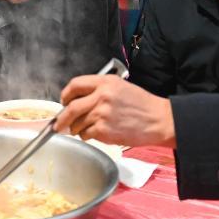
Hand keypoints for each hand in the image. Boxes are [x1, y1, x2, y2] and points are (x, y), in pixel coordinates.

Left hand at [55, 75, 175, 147]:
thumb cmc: (142, 105)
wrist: (159, 121)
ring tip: (90, 128)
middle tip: (59, 124)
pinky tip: (99, 133)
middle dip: (62, 118)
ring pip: (77, 123)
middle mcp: (102, 96)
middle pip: (70, 107)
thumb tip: (76, 101)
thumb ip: (99, 90)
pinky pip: (86, 135)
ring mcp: (102, 113)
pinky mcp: (103, 130)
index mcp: (105, 82)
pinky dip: (88, 136)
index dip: (66, 94)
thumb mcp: (120, 87)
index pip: (75, 84)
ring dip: (78, 128)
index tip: (64, 101)